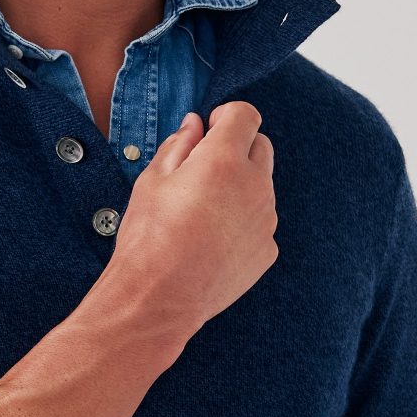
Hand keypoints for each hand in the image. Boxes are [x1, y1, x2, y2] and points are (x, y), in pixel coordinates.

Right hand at [110, 102, 278, 341]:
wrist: (158, 300)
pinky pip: (260, 223)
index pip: (246, 115)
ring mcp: (265, 221)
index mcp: (224, 160)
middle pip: (261, 147)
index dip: (226, 117)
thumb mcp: (151, 182)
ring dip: (240, 188)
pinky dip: (243, 224)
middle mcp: (254, 186)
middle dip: (237, 149)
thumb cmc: (148, 239)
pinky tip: (212, 242)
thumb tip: (194, 125)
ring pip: (261, 187)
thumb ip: (178, 145)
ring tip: (203, 215)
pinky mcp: (267, 250)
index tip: (210, 130)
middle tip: (203, 172)